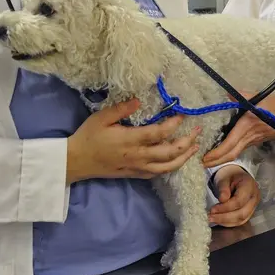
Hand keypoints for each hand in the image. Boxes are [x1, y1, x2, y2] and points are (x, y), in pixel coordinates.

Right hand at [66, 99, 199, 183]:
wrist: (76, 161)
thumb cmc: (88, 137)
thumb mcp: (101, 118)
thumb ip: (121, 109)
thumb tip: (139, 100)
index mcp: (130, 140)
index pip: (159, 134)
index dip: (173, 125)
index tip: (182, 115)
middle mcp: (137, 156)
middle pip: (169, 152)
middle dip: (186, 142)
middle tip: (197, 131)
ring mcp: (138, 167)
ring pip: (167, 167)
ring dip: (184, 157)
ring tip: (194, 147)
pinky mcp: (135, 174)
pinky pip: (158, 173)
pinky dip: (171, 167)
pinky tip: (177, 160)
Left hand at [202, 94, 274, 167]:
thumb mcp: (259, 97)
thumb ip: (242, 95)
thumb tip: (227, 92)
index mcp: (247, 126)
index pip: (229, 144)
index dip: (217, 153)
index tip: (205, 157)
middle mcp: (248, 136)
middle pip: (230, 154)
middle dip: (216, 161)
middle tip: (202, 163)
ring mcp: (252, 140)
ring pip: (235, 153)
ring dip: (221, 158)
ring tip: (208, 160)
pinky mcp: (254, 141)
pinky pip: (239, 149)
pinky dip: (229, 152)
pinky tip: (221, 151)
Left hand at [209, 165, 260, 226]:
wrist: (235, 176)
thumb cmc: (229, 176)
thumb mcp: (223, 178)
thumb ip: (223, 188)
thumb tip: (222, 199)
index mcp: (249, 185)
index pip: (239, 201)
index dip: (225, 207)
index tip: (213, 209)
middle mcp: (254, 197)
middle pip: (242, 213)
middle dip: (225, 217)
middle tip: (211, 217)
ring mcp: (253, 205)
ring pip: (241, 219)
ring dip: (226, 221)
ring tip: (212, 219)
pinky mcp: (249, 212)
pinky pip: (240, 221)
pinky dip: (228, 222)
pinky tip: (218, 220)